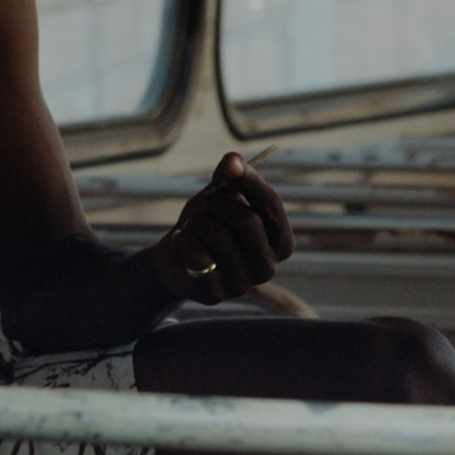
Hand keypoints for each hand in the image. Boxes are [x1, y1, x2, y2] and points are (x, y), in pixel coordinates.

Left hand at [156, 152, 295, 303]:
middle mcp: (267, 267)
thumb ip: (230, 175)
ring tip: (193, 225)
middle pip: (248, 221)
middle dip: (219, 203)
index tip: (232, 165)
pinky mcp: (215, 294)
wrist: (174, 257)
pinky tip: (182, 244)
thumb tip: (234, 159)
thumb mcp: (220, 194)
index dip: (252, 181)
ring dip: (198, 221)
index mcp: (280, 242)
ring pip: (220, 236)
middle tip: (205, 203)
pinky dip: (183, 239)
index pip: (273, 207)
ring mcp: (242, 284)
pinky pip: (197, 255)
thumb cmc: (208, 222)